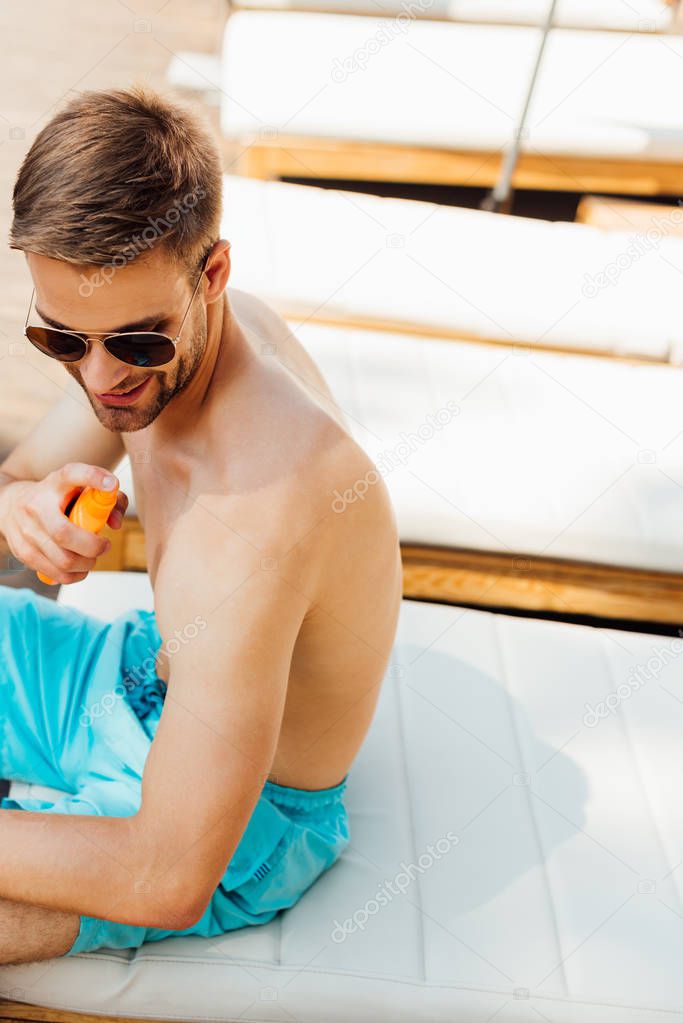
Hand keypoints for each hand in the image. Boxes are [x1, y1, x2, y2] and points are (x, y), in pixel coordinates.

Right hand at [0, 462, 125, 584]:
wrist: (11, 504)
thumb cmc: (56, 498)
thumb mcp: (79, 488)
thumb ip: (108, 499)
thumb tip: (115, 523)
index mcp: (55, 483)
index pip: (71, 474)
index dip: (92, 477)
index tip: (110, 484)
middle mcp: (36, 505)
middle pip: (65, 534)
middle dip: (93, 547)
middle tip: (104, 545)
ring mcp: (26, 530)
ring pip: (63, 560)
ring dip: (86, 564)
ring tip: (91, 557)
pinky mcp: (22, 552)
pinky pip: (54, 573)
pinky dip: (73, 575)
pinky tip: (79, 567)